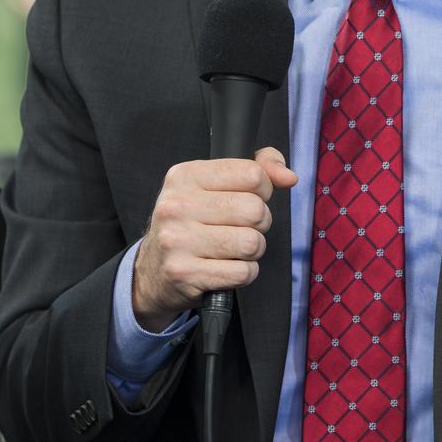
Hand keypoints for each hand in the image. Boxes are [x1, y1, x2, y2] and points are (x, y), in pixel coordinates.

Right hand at [133, 146, 296, 331]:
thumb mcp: (215, 184)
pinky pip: (243, 273)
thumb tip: (289, 177)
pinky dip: (244, 273)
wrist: (153, 271)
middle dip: (260, 223)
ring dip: (253, 250)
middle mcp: (177, 205)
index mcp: (185, 175)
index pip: (252, 174)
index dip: (263, 189)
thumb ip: (258, 168)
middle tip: (243, 227)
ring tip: (235, 248)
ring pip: (251, 243)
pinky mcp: (184, 273)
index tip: (250, 197)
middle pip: (255, 210)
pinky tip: (227, 267)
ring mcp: (177, 240)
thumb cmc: (193, 221)